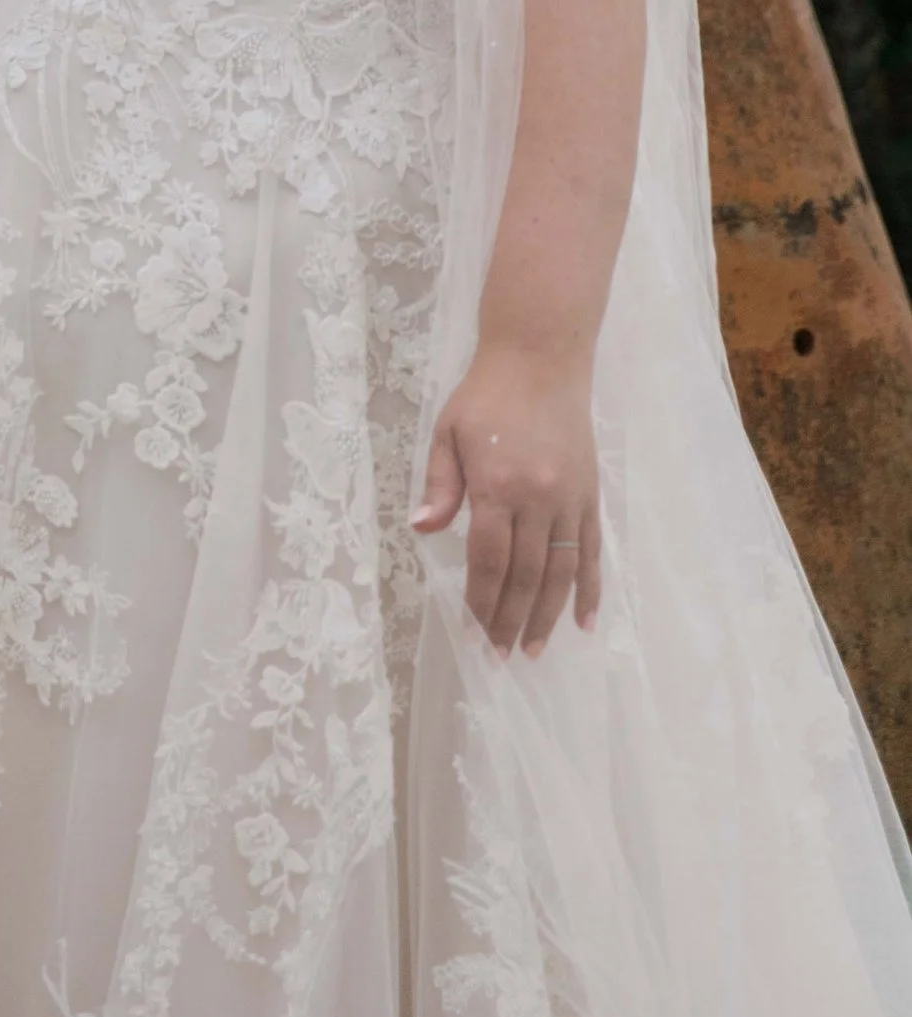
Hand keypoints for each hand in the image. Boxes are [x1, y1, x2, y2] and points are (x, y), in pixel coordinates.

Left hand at [413, 340, 600, 658]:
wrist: (541, 359)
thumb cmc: (485, 396)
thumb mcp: (447, 431)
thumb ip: (439, 485)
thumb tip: (422, 530)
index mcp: (497, 485)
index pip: (489, 560)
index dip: (482, 601)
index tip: (473, 633)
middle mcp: (538, 499)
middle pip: (525, 576)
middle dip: (511, 621)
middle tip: (500, 657)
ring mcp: (570, 500)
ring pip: (561, 573)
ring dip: (547, 617)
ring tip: (535, 650)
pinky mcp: (590, 496)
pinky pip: (593, 553)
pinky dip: (590, 590)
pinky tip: (583, 622)